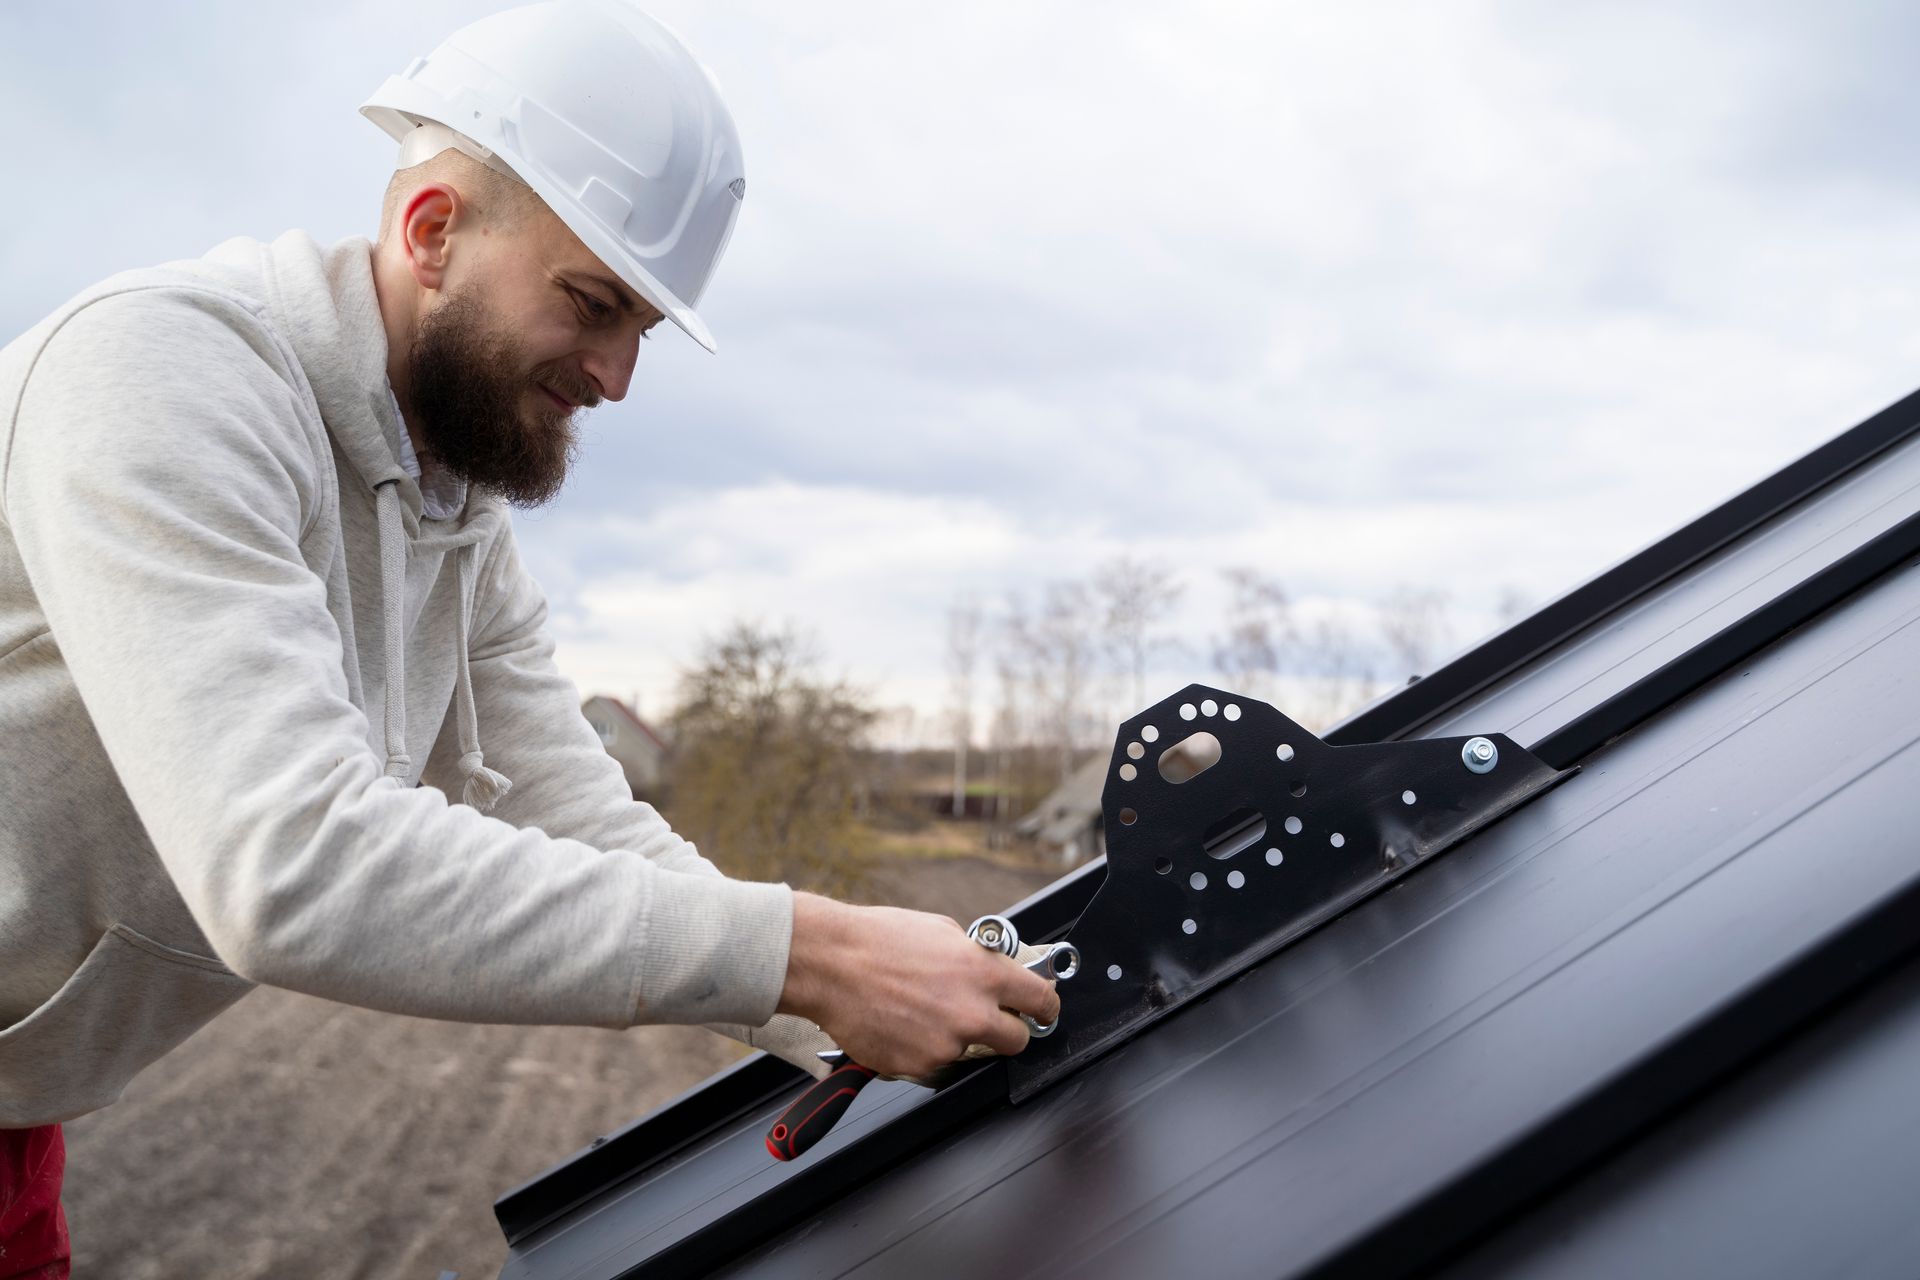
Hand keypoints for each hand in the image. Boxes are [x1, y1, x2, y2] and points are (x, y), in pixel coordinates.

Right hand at [776, 892, 1060, 1080]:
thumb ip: (976, 959)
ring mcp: (946, 1045)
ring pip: (968, 1052)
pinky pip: (933, 1064)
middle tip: (985, 1020)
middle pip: (1017, 1041)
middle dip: (1007, 1032)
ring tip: (918, 1011)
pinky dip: (921, 1049)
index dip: (1045, 1008)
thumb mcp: (942, 932)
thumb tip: (994, 973)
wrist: (830, 964)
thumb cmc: (879, 940)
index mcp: (984, 973)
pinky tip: (900, 1024)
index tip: (1041, 1011)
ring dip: (954, 1037)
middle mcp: (972, 1013)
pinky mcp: (918, 1066)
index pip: (1041, 1001)